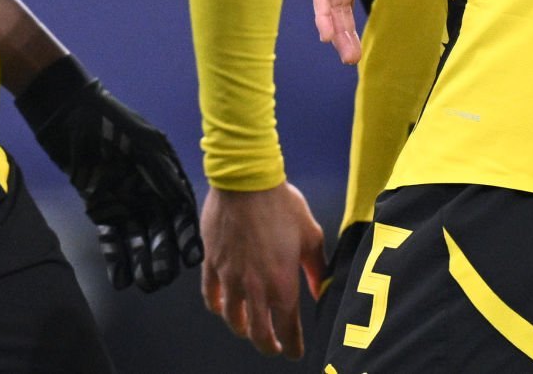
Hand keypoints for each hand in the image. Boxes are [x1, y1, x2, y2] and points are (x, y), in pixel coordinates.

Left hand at [17, 57, 202, 291]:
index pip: (181, 213)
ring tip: (145, 284)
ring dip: (141, 261)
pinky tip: (120, 277)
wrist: (70, 117)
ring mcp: (125, 203)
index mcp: (165, 177)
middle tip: (163, 278)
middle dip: (163, 255)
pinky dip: (116, 257)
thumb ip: (163, 173)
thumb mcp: (145, 144)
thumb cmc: (112, 124)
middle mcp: (149, 194)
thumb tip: (183, 203)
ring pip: (137, 239)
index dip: (187, 237)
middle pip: (160, 231)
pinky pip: (111, 237)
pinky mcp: (101, 209)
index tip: (191, 259)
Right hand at [199, 183, 326, 357]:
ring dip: (243, 328)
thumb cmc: (280, 204)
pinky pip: (210, 296)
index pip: (288, 330)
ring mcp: (230, 278)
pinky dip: (217, 306)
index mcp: (282, 284)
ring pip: (232, 319)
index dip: (292, 346)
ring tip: (248, 327)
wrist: (246, 181)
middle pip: (258, 334)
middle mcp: (254, 288)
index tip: (294, 351)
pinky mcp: (212, 264)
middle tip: (273, 346)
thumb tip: (322, 290)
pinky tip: (222, 306)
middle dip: (267, 345)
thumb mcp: (311, 236)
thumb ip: (317, 269)